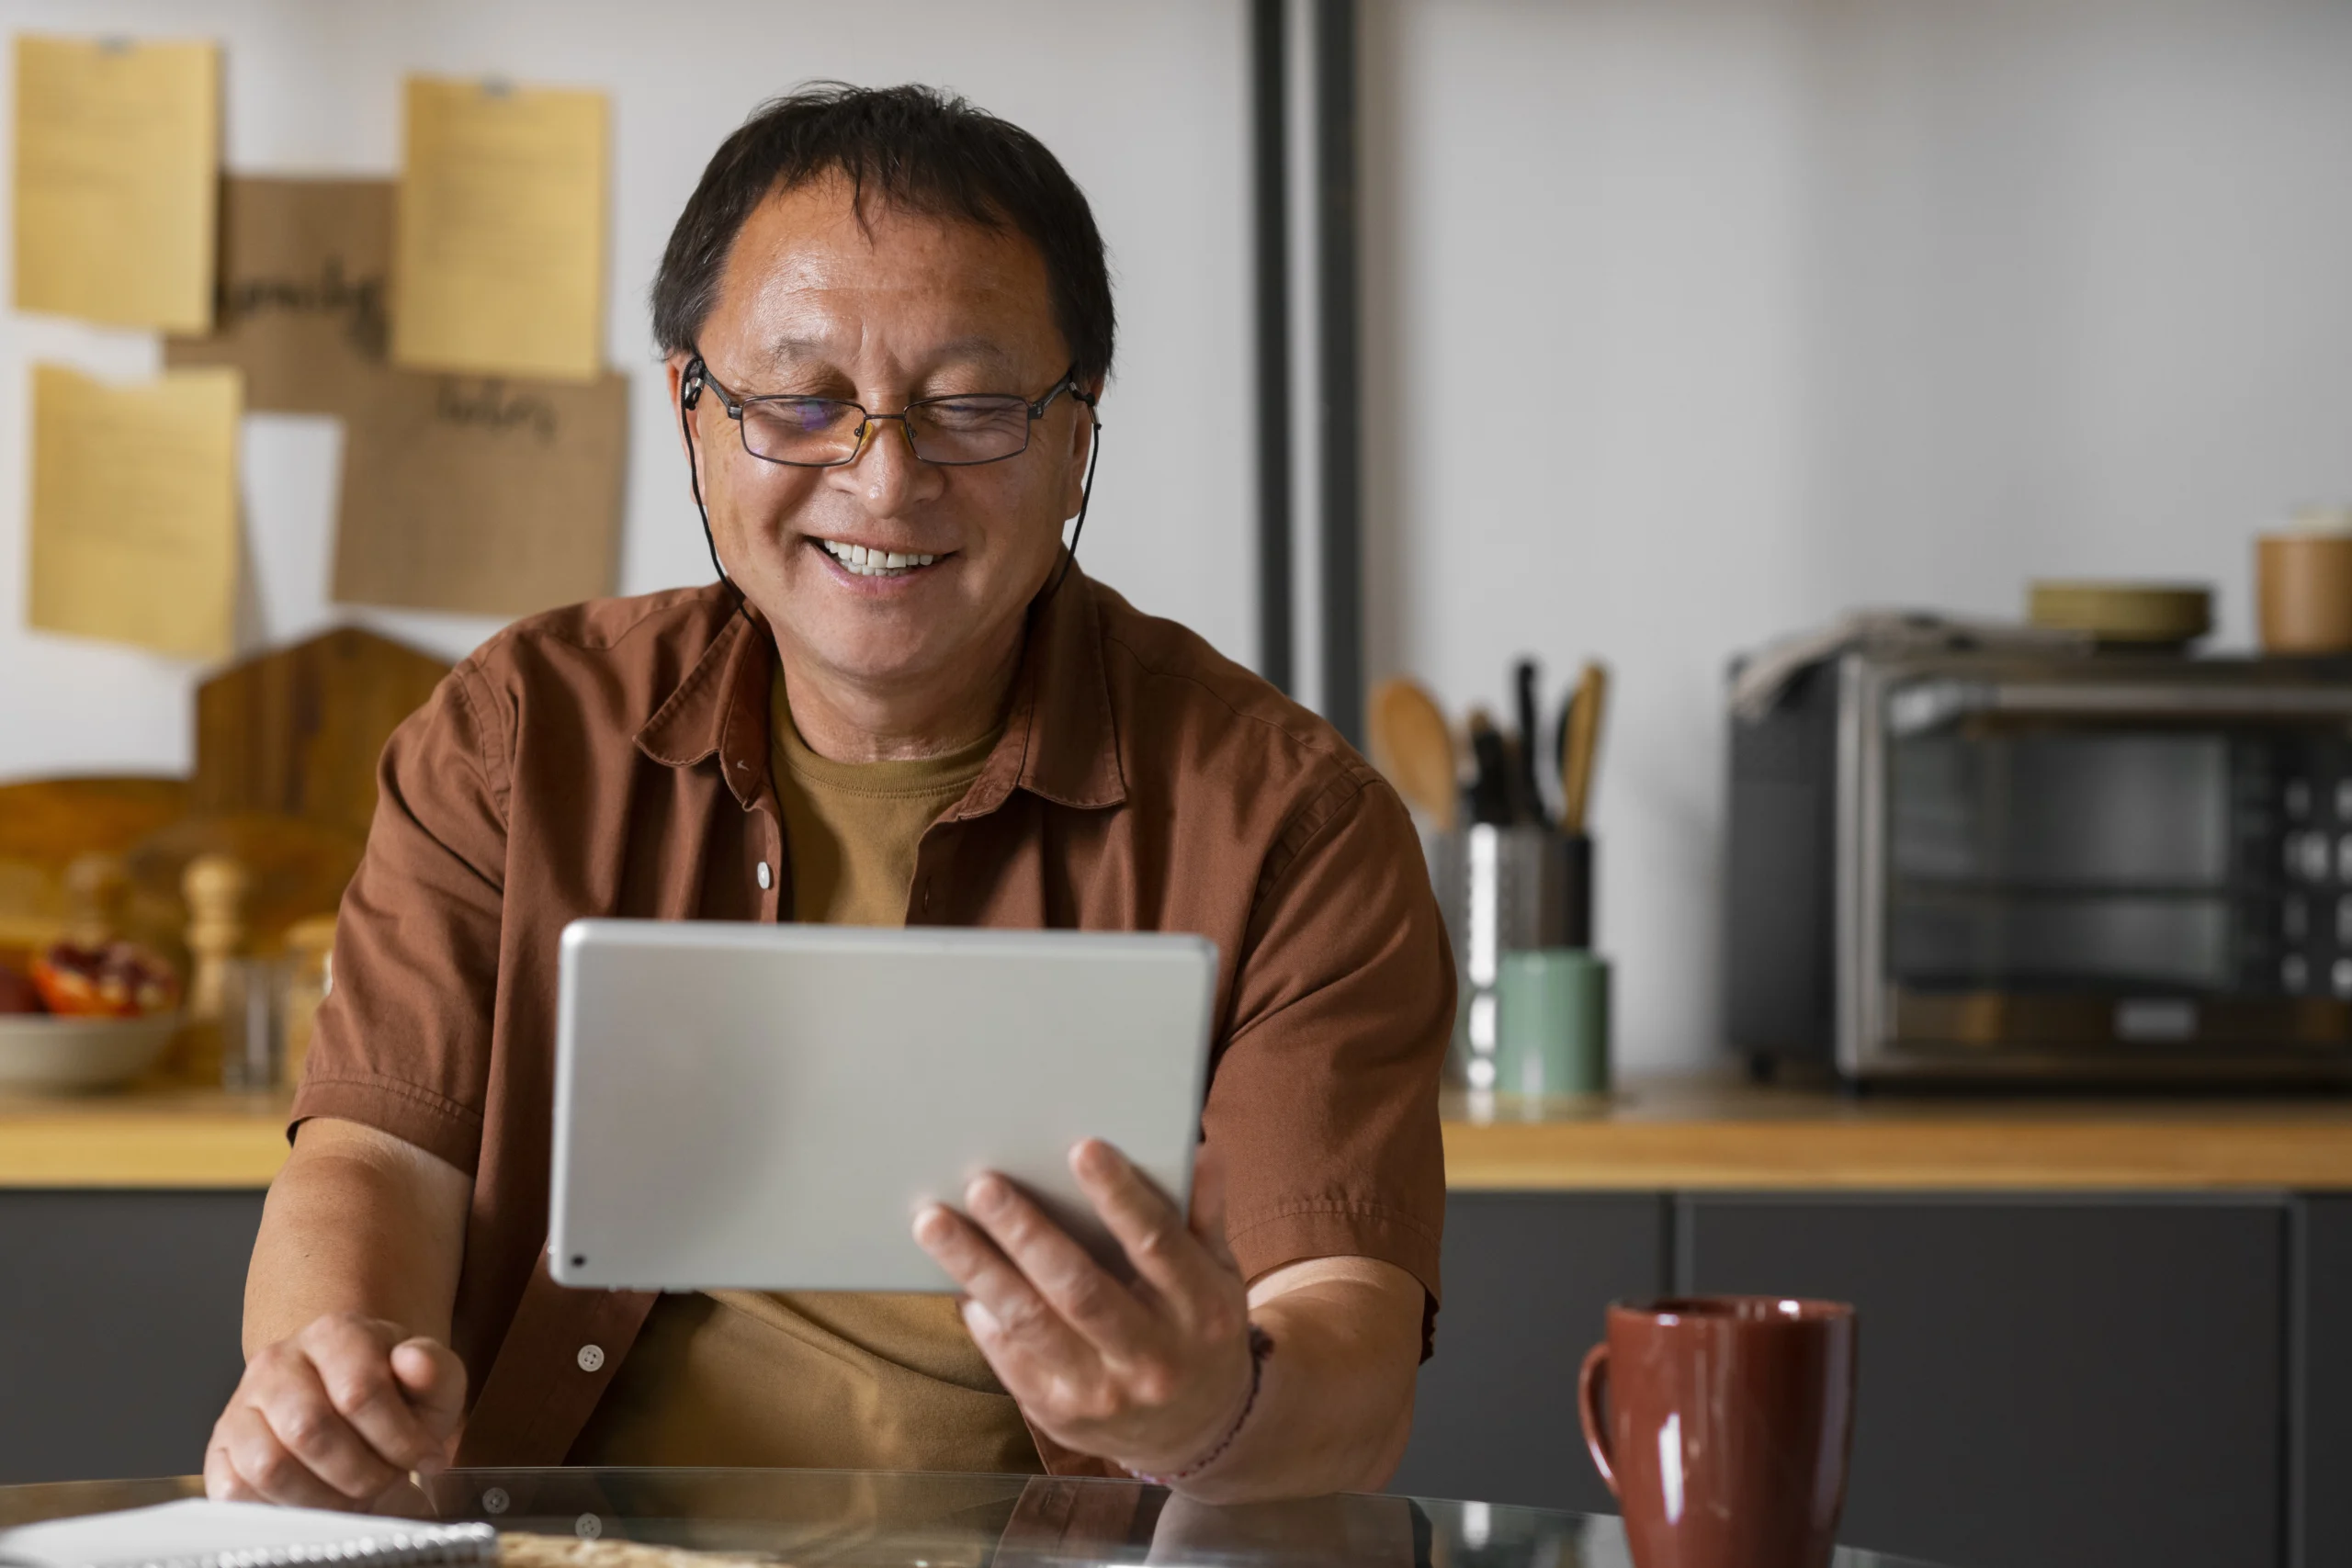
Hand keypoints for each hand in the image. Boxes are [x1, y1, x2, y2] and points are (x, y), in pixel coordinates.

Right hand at [204, 1312, 465, 1505]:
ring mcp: (241, 1404)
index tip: (425, 1458)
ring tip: (354, 1494)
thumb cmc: (396, 1397)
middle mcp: (278, 1361)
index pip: (360, 1391)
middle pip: (311, 1431)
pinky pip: (235, 1490)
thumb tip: (414, 1361)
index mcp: (334, 1333)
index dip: (400, 1439)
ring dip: (323, 1497)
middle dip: (362, 1473)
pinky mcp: (220, 1448)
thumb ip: (434, 1370)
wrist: (352, 1408)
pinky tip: (316, 1498)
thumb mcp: (433, 1382)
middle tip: (386, 1481)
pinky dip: (281, 1507)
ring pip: (270, 1465)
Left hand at [913, 1138, 1254, 1478]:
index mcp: (1200, 1308)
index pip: (1157, 1245)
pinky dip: (982, 1317)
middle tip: (984, 1185)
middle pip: (1080, 1289)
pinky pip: (1010, 1359)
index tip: (1083, 1148)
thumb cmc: (1198, 1331)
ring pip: (1031, 1324)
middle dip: (1026, 1233)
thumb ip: (1203, 1214)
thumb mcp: (1220, 1274)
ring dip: (979, 1270)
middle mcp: (1153, 1357)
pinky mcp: (1060, 1416)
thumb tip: (1199, 1152)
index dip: (1120, 1197)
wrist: (1193, 1432)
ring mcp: (1103, 1393)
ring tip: (935, 1224)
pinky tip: (957, 1279)